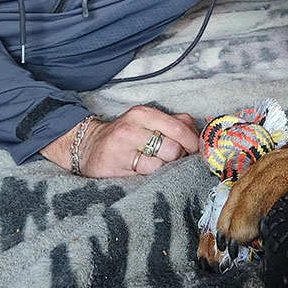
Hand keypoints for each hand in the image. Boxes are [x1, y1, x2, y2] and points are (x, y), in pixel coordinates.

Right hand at [41, 105, 199, 176]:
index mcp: (143, 113)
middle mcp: (132, 127)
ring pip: (162, 163)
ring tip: (159, 164)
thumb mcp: (146, 121)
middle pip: (174, 147)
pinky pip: (148, 174)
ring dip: (166, 167)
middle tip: (175, 159)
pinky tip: (147, 170)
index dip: (193, 142)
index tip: (198, 151)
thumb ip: (173, 123)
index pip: (179, 126)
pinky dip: (154, 174)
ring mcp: (123, 148)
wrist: (87, 146)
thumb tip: (199, 134)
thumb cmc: (125, 135)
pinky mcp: (117, 167)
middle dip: (180, 157)